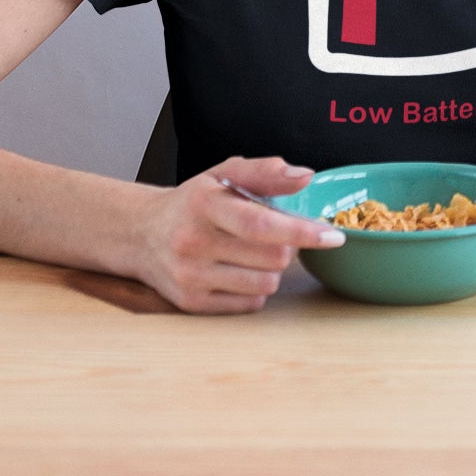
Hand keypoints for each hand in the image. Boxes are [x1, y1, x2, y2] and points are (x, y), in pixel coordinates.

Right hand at [134, 156, 343, 312]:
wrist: (142, 233)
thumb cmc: (195, 201)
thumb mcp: (226, 174)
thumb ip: (267, 172)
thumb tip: (306, 177)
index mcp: (205, 203)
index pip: (262, 223)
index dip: (302, 231)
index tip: (332, 235)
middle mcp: (194, 242)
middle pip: (272, 257)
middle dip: (288, 246)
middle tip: (277, 235)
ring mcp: (190, 276)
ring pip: (265, 283)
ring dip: (273, 268)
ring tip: (255, 252)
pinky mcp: (190, 303)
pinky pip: (249, 303)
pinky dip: (256, 287)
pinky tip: (240, 270)